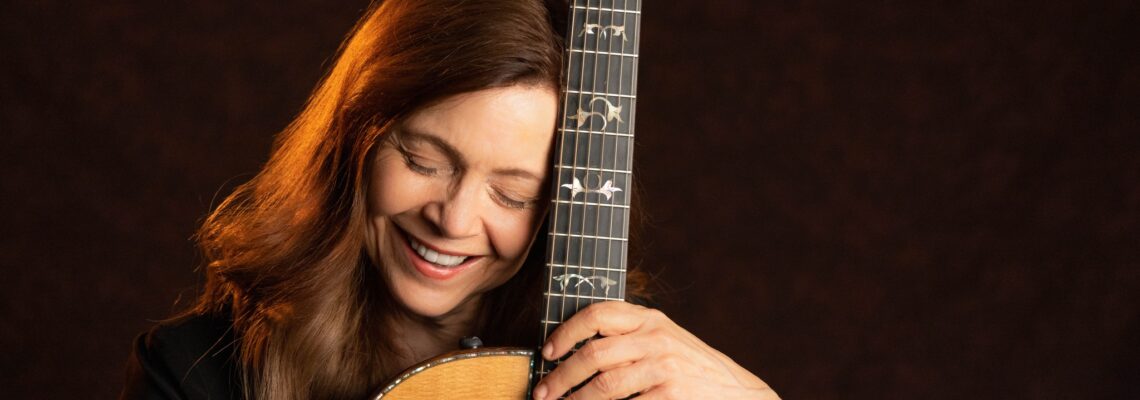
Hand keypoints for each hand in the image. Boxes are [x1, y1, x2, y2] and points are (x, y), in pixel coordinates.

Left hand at [532, 301, 778, 398]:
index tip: (547, 352)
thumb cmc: (692, 369)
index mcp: (650, 319)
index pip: (597, 314)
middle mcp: (656, 338)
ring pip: (604, 385)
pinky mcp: (670, 395)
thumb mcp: (664, 340)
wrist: (738, 394)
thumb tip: (576, 350)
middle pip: (593, 354)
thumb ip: (628, 337)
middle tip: (543, 392)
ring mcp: (664, 367)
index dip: (565, 332)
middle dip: (561, 377)